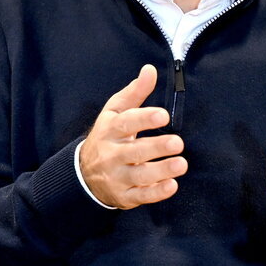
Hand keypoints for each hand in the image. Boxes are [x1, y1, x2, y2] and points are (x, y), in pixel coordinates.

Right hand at [79, 64, 186, 208]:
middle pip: (134, 151)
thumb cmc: (107, 136)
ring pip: (139, 175)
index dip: (144, 119)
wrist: (84, 174)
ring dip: (161, 171)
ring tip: (181, 164)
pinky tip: (172, 186)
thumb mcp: (115, 112)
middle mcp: (112, 154)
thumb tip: (150, 70)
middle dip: (157, 147)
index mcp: (110, 130)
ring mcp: (117, 177)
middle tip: (178, 142)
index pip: (126, 123)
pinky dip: (156, 193)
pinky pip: (141, 196)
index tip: (163, 115)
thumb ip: (135, 92)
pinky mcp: (124, 196)